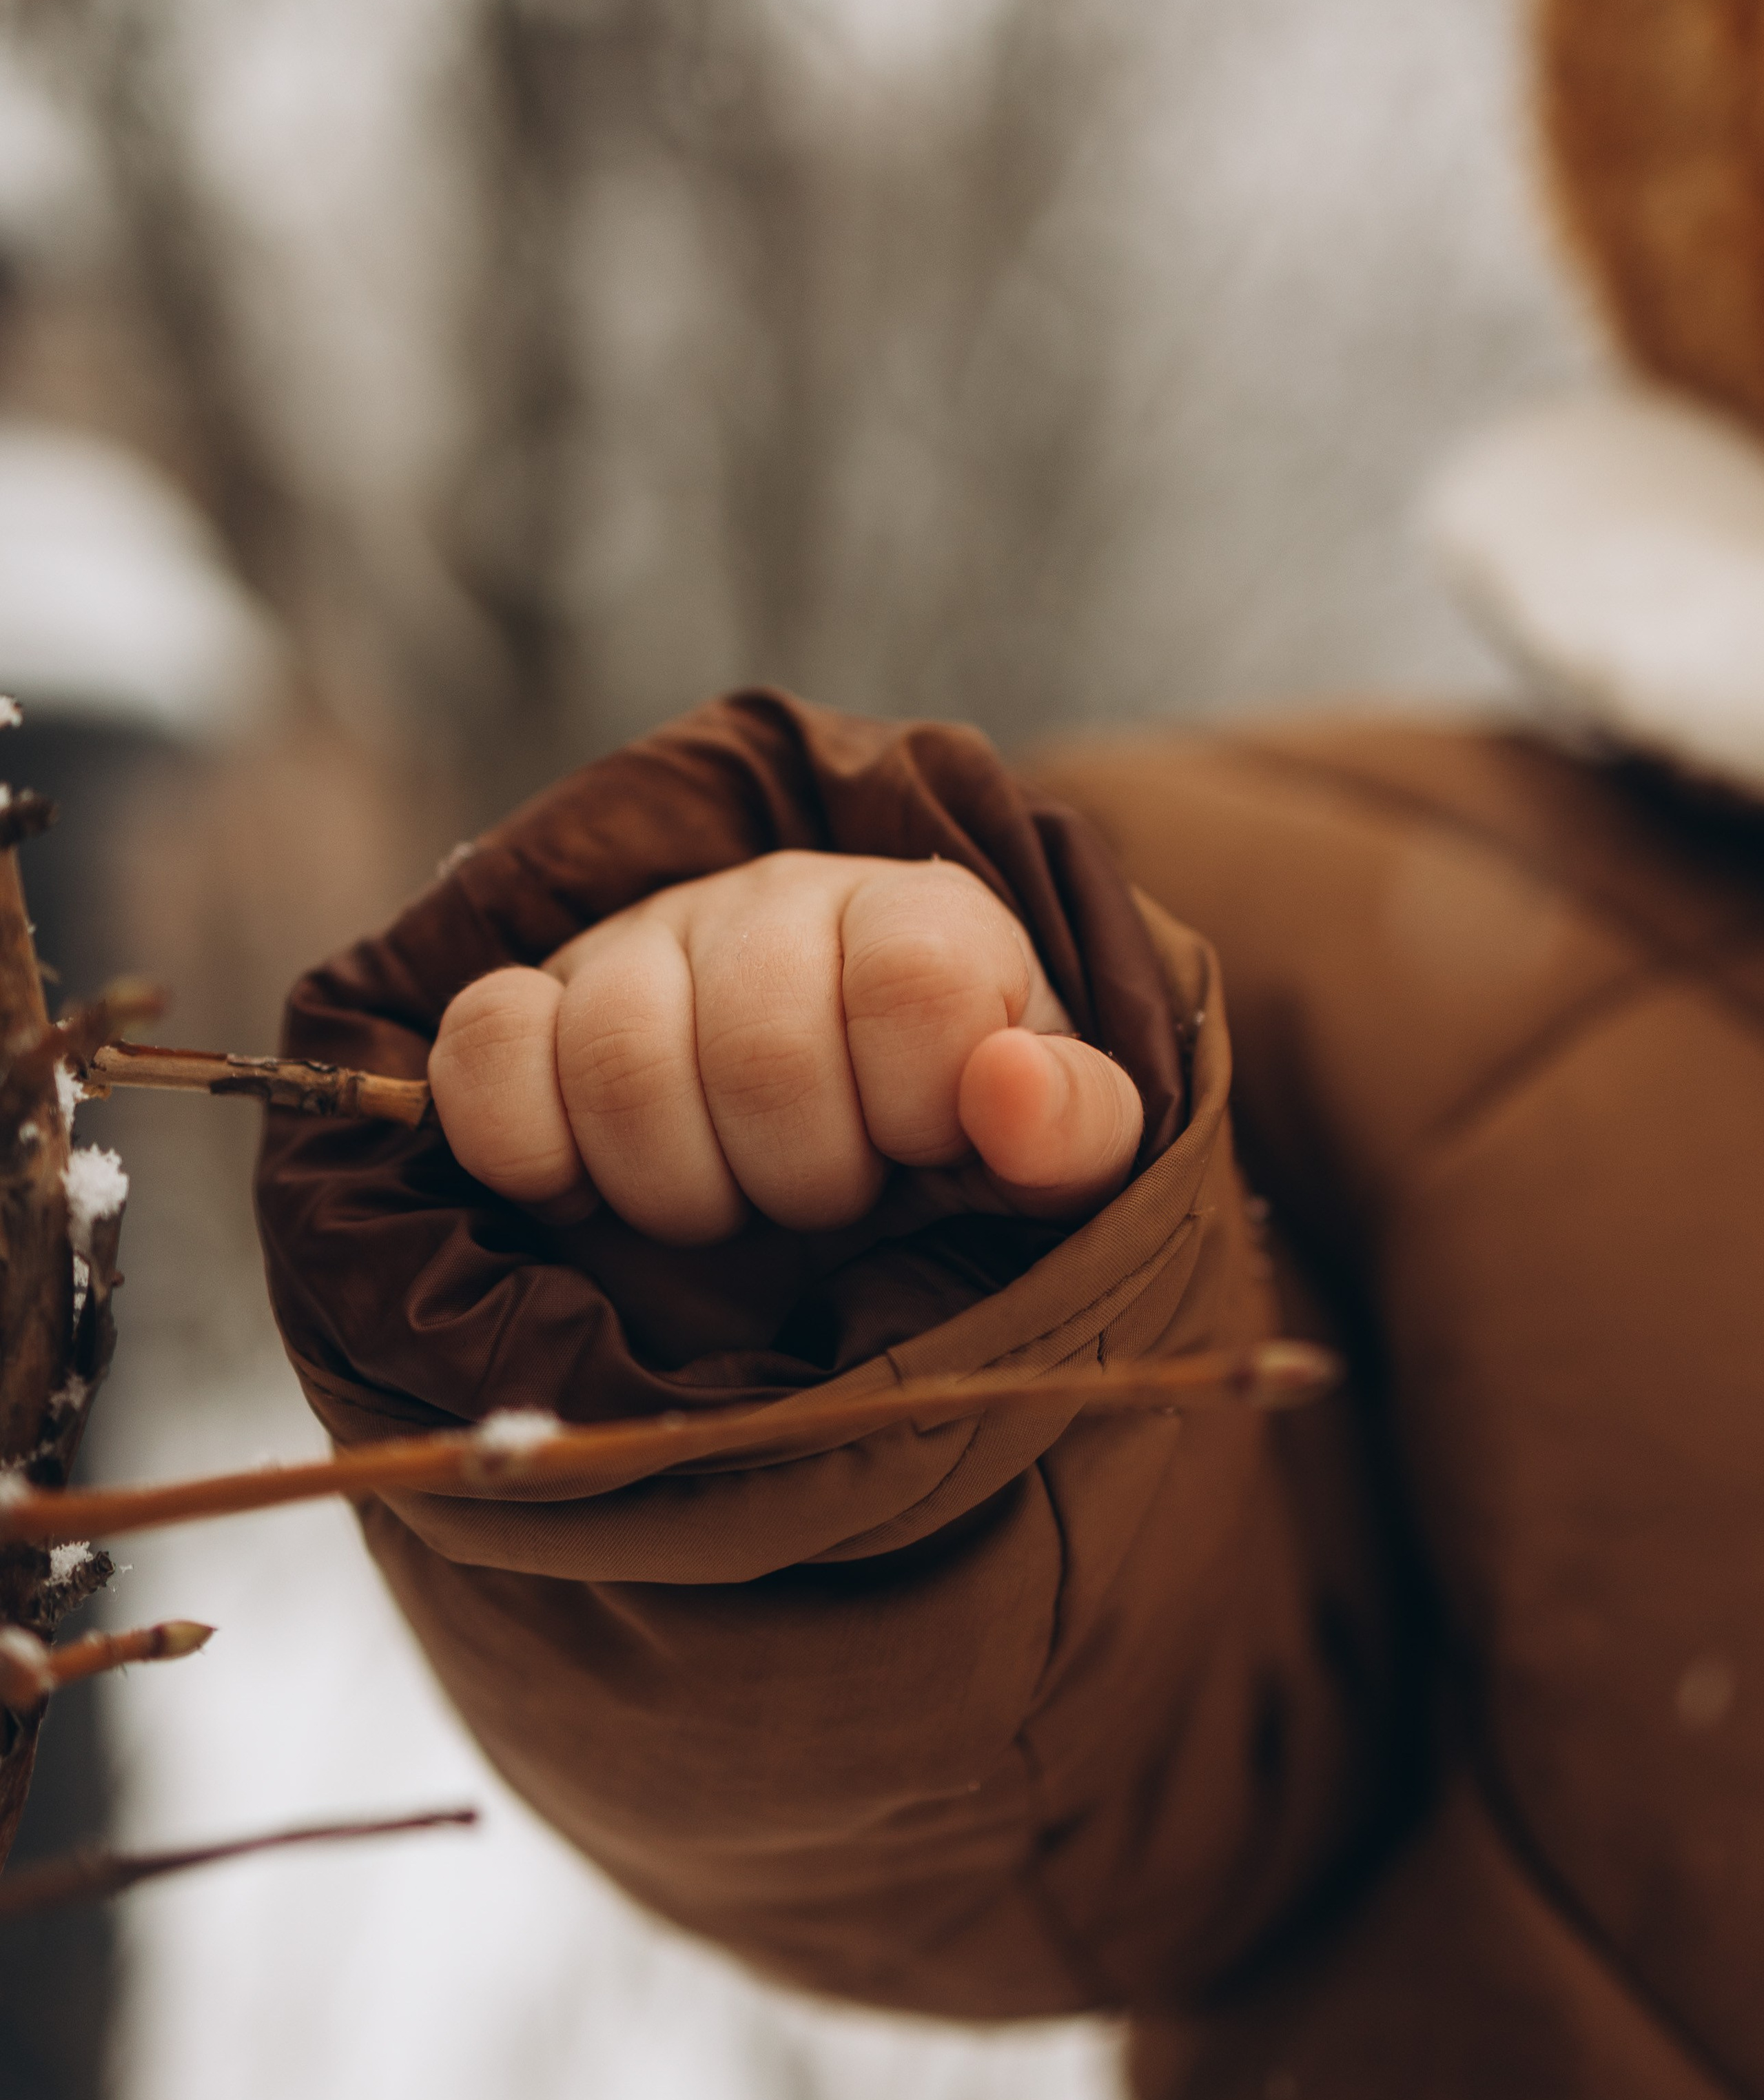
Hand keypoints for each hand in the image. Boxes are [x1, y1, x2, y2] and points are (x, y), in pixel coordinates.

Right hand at [428, 851, 1143, 1244]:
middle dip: (800, 1172)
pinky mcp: (530, 1002)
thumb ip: (1078, 1127)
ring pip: (617, 1055)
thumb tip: (1012, 1087)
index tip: (922, 1145)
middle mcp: (773, 902)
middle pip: (758, 1042)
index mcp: (918, 917)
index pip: (913, 977)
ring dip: (677, 1182)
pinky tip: (592, 1184)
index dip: (915, 1100)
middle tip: (823, 1194)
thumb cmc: (951, 1150)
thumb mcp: (1060, 1155)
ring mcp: (640, 944)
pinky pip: (485, 1045)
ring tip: (726, 1197)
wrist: (830, 1147)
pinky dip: (531, 1143)